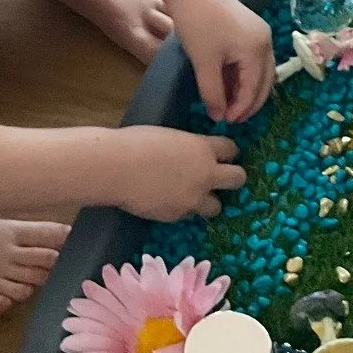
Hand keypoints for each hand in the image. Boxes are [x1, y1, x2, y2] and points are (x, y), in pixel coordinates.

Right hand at [114, 128, 245, 220]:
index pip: (232, 149)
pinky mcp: (177, 215)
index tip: (222, 156)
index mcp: (203, 148)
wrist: (115, 168)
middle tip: (220, 180)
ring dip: (207, 202)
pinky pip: (187, 215)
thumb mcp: (171, 137)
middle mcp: (205, 174)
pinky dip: (181, 210)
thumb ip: (188, 148)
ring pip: (216, 207)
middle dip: (232, 179)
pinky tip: (166, 201)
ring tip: (191, 196)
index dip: (227, 154)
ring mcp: (193, 197)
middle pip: (238, 179)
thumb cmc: (135, 143)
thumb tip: (190, 155)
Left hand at [168, 0, 274, 122]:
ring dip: (248, 89)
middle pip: (265, 81)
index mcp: (257, 50)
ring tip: (231, 104)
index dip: (241, 108)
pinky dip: (245, 75)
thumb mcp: (204, 62)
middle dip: (250, 102)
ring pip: (261, 71)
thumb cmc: (197, 25)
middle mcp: (266, 42)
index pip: (254, 88)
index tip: (226, 121)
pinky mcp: (252, 29)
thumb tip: (219, 117)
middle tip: (233, 118)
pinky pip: (255, 59)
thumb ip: (212, 92)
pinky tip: (231, 83)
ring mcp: (261, 34)